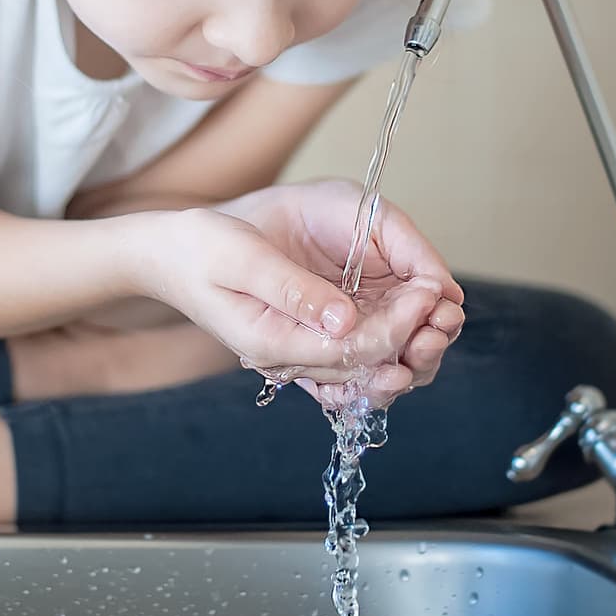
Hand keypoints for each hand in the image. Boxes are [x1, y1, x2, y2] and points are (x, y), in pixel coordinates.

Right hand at [215, 179, 465, 405]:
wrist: (168, 255)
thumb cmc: (199, 249)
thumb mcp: (241, 257)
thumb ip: (292, 290)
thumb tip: (345, 319)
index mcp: (272, 342)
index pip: (351, 350)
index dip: (397, 325)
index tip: (427, 291)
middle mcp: (288, 356)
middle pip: (366, 366)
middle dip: (413, 341)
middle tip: (447, 308)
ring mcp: (295, 351)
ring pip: (365, 367)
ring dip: (407, 346)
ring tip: (440, 316)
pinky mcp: (302, 336)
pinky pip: (351, 354)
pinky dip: (387, 343)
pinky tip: (412, 324)